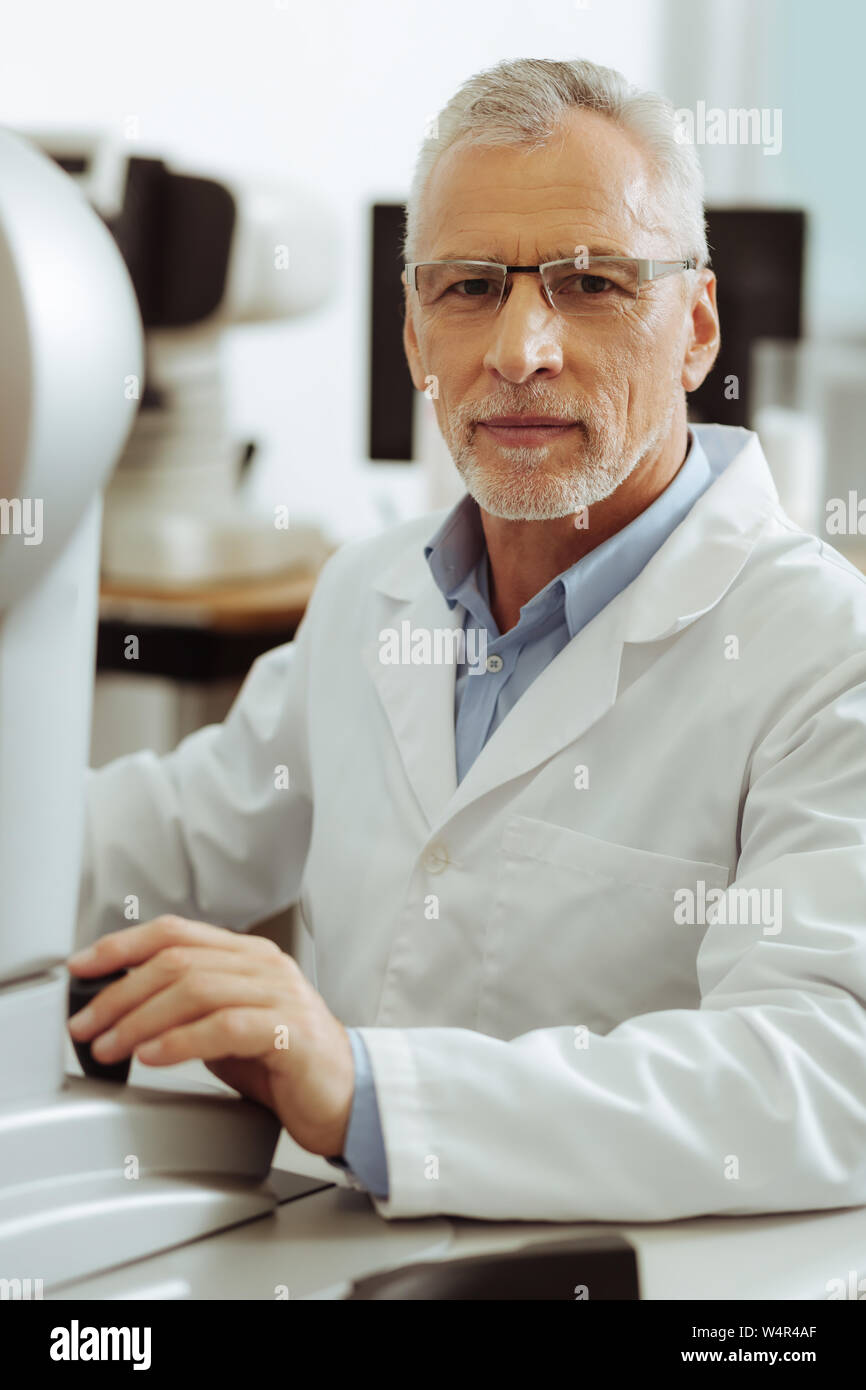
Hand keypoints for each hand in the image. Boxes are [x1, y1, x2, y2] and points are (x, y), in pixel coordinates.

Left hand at [67, 915, 354, 1156]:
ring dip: (140, 1020)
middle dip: (120, 993)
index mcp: (247, 955)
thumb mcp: (225, 1026)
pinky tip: (153, 1057)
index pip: (176, 931)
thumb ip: (185, 1009)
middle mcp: (264, 966)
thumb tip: (119, 1009)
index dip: (122, 945)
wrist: (347, 1098)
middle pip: (177, 960)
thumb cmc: (284, 1065)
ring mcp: (281, 994)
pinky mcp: (291, 1032)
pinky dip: (181, 1041)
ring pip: (196, 989)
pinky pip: (225, 1027)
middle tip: (86, 1025)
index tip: (81, 967)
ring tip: (110, 1047)